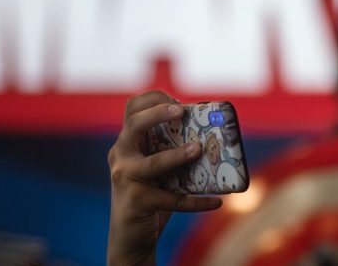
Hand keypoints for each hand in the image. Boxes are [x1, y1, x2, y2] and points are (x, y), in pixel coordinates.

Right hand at [107, 91, 221, 265]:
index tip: (178, 103)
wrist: (129, 237)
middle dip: (158, 114)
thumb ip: (171, 149)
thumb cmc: (150, 194)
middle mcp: (121, 156)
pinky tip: (216, 202)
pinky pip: (172, 199)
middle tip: (182, 111)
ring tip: (199, 150)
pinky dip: (196, 201)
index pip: (133, 109)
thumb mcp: (157, 168)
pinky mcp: (137, 201)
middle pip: (134, 125)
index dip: (154, 100)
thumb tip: (211, 135)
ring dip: (178, 156)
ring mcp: (126, 178)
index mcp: (127, 142)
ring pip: (154, 163)